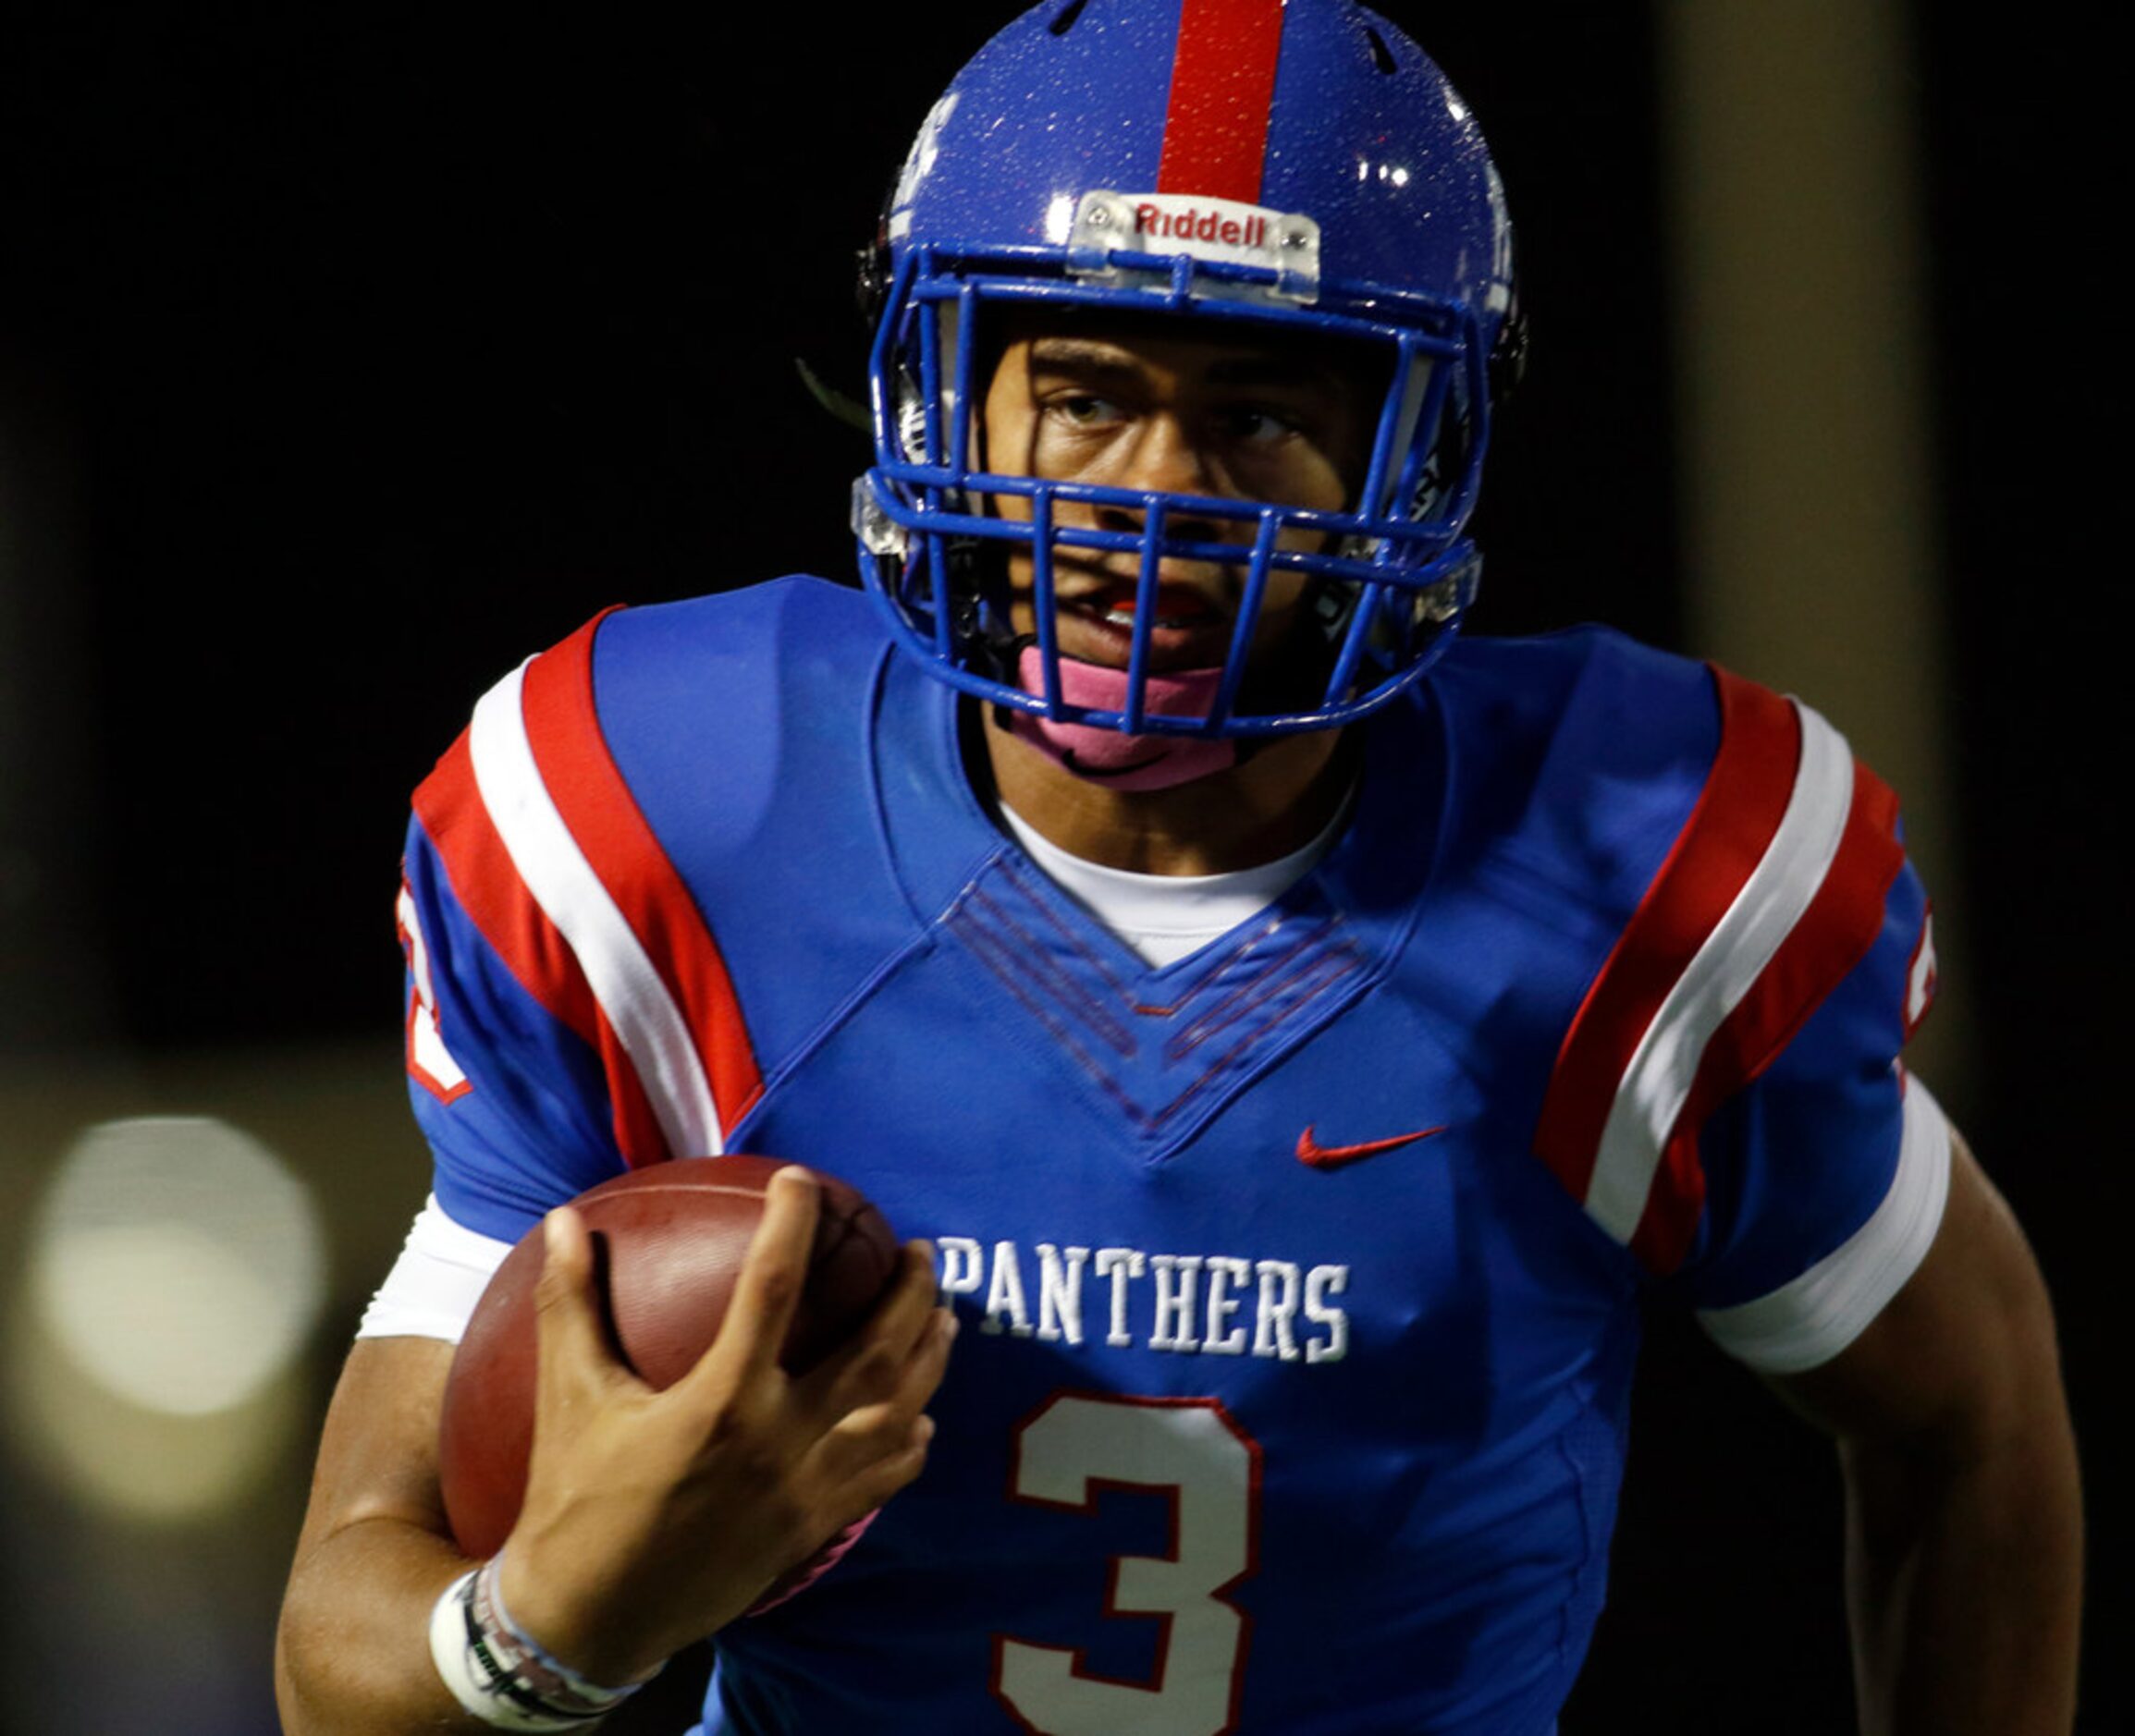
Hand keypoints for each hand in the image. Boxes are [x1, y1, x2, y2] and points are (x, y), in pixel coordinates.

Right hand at [495, 1168, 951, 1685]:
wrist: (587, 1619)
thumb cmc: (573, 1500)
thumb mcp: (568, 1396)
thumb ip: (570, 1303)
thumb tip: (565, 1219)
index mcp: (721, 1402)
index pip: (772, 1289)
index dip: (793, 1226)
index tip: (803, 1180)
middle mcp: (778, 1443)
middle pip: (872, 1355)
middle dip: (908, 1297)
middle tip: (920, 1251)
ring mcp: (805, 1492)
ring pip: (894, 1415)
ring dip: (927, 1362)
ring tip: (943, 1317)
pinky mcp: (812, 1530)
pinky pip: (882, 1480)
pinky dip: (908, 1443)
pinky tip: (919, 1418)